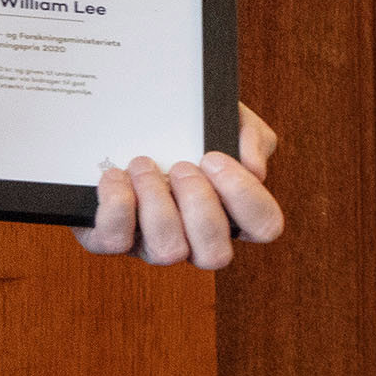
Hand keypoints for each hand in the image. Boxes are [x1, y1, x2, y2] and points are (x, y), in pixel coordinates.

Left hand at [86, 105, 284, 268]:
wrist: (131, 121)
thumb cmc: (187, 128)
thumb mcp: (227, 120)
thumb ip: (251, 135)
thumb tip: (252, 165)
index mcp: (232, 211)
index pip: (264, 226)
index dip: (244, 195)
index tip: (214, 157)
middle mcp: (196, 238)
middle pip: (216, 255)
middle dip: (199, 204)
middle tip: (180, 165)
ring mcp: (155, 243)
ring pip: (167, 253)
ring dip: (157, 203)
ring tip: (144, 164)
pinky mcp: (112, 238)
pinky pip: (114, 241)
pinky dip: (116, 206)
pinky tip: (116, 176)